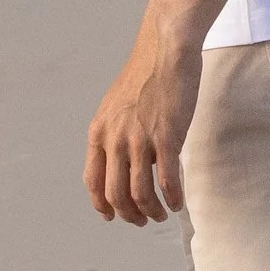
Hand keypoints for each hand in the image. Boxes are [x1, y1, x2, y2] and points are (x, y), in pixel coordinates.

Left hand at [84, 22, 203, 223]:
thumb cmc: (144, 76)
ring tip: (161, 215)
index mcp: (99, 131)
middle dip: (129, 215)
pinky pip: (167, 181)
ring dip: (152, 212)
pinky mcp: (167, 138)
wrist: (164, 50)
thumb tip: (125, 162)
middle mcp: (115, 138)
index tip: (111, 216)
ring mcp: (140, 139)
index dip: (101, 204)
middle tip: (142, 220)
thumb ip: (115, 134)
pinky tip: (178, 203)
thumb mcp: (116, 106)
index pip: (92, 180)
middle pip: (115, 194)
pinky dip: (172, 198)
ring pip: (140, 194)